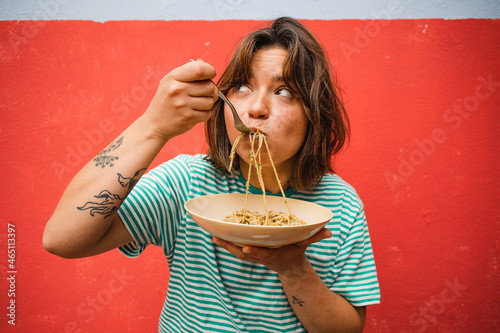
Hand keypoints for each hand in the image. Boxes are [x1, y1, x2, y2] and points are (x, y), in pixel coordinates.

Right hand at [142, 59, 218, 140]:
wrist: (154, 124)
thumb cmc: (166, 100)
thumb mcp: (170, 81)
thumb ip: (188, 72)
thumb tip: (206, 66)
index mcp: (173, 77)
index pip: (199, 69)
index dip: (210, 71)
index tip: (211, 75)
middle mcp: (178, 90)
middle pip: (209, 86)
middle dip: (212, 90)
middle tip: (207, 93)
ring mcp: (182, 105)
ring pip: (210, 101)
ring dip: (209, 103)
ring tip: (199, 103)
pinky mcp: (188, 118)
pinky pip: (207, 114)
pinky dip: (204, 114)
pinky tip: (195, 112)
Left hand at [212, 227, 331, 273]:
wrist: (289, 266)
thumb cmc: (295, 251)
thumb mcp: (305, 244)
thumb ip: (315, 237)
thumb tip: (329, 231)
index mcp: (274, 254)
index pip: (263, 254)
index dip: (255, 252)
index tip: (246, 249)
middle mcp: (262, 256)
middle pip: (244, 254)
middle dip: (231, 247)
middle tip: (218, 239)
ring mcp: (255, 255)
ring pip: (237, 252)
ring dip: (225, 245)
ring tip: (213, 236)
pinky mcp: (250, 253)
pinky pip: (236, 248)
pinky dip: (226, 243)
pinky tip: (216, 235)